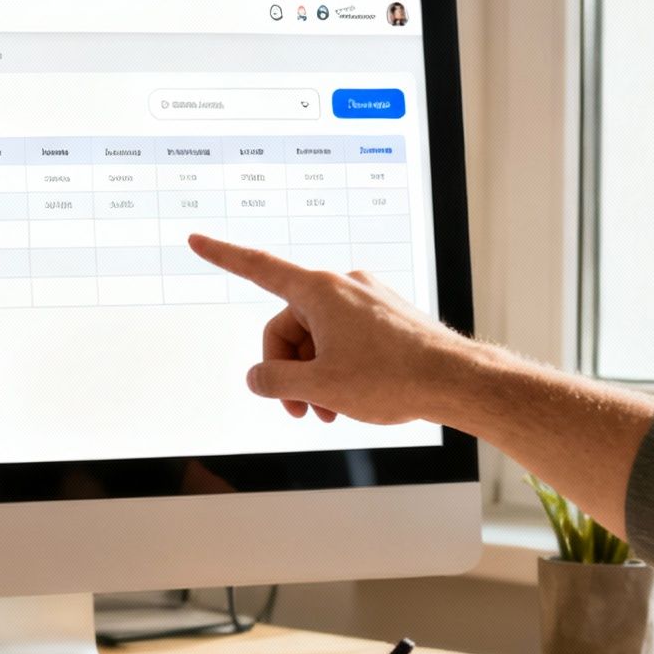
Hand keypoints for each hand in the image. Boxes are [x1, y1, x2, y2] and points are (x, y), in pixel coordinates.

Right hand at [187, 234, 479, 424]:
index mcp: (319, 291)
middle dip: (288, 370)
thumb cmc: (393, 378)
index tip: (196, 241)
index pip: (258, 268)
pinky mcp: (384, 316)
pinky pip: (343, 339)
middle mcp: (342, 286)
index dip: (222, 256)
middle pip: (288, 327)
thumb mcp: (319, 387)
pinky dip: (337, 368)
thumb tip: (258, 377)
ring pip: (317, 338)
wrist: (457, 382)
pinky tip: (348, 400)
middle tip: (300, 410)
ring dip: (314, 376)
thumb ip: (275, 381)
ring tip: (329, 412)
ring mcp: (366, 300)